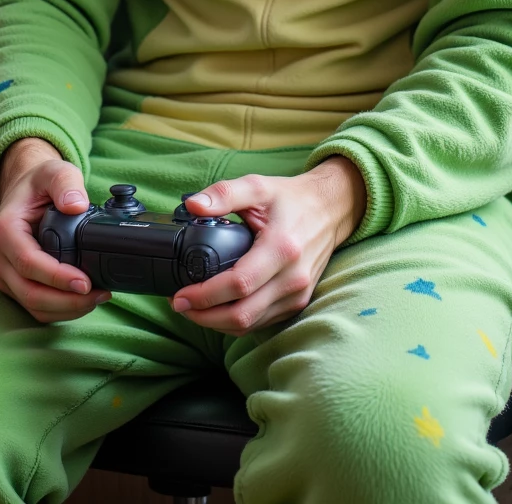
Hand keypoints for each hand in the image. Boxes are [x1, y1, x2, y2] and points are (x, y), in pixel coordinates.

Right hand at [0, 137, 110, 323]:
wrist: (25, 191)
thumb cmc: (39, 183)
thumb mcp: (54, 171)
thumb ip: (66, 183)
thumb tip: (76, 205)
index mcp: (4, 230)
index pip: (28, 263)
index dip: (56, 277)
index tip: (85, 282)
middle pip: (29, 292)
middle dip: (66, 301)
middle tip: (99, 294)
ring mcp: (3, 273)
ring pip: (32, 305)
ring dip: (65, 309)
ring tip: (97, 297)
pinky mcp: (13, 284)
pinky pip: (34, 307)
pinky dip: (59, 310)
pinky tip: (82, 300)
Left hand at [170, 157, 365, 333]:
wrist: (331, 209)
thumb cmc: (292, 198)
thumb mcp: (258, 186)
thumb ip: (224, 193)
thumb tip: (193, 205)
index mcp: (281, 248)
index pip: (238, 285)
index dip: (205, 296)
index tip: (180, 295)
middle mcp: (293, 277)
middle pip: (242, 315)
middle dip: (205, 317)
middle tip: (180, 306)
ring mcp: (298, 294)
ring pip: (251, 325)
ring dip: (218, 324)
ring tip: (194, 309)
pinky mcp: (299, 302)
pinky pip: (263, 323)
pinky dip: (237, 322)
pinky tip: (219, 309)